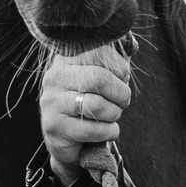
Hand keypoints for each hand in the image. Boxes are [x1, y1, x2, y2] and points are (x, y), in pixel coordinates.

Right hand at [40, 48, 131, 184]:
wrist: (66, 140)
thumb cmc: (89, 104)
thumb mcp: (101, 79)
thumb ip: (115, 61)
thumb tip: (133, 46)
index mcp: (67, 59)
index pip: (99, 51)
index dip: (120, 67)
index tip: (122, 79)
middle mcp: (55, 77)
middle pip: (100, 78)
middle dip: (121, 94)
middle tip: (123, 102)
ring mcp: (52, 102)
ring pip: (98, 106)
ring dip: (115, 114)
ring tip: (112, 116)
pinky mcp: (55, 127)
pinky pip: (95, 130)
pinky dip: (110, 132)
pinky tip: (106, 131)